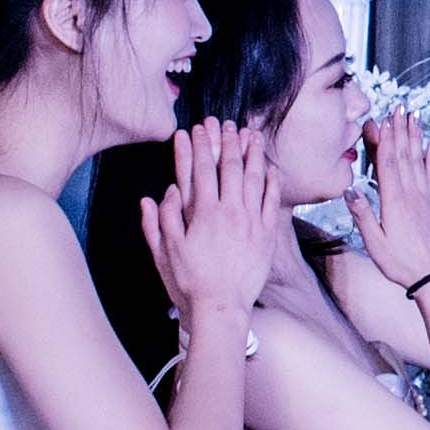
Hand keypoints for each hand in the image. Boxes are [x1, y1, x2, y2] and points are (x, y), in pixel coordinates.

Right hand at [143, 120, 290, 320]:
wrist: (221, 307)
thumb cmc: (189, 282)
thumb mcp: (165, 252)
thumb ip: (160, 221)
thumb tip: (159, 193)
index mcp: (203, 213)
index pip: (201, 170)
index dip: (198, 146)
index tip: (195, 129)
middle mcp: (230, 212)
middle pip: (230, 167)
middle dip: (226, 141)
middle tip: (224, 122)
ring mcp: (251, 222)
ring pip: (254, 178)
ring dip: (252, 153)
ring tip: (251, 133)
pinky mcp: (267, 234)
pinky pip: (271, 201)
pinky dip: (271, 181)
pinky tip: (270, 167)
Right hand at [353, 111, 429, 287]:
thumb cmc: (399, 263)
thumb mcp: (374, 243)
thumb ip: (362, 216)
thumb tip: (350, 190)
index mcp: (394, 202)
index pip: (387, 164)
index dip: (385, 140)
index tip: (383, 120)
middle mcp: (411, 195)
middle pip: (404, 156)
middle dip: (400, 130)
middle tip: (399, 107)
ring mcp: (425, 198)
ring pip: (419, 161)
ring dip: (415, 137)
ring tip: (414, 117)